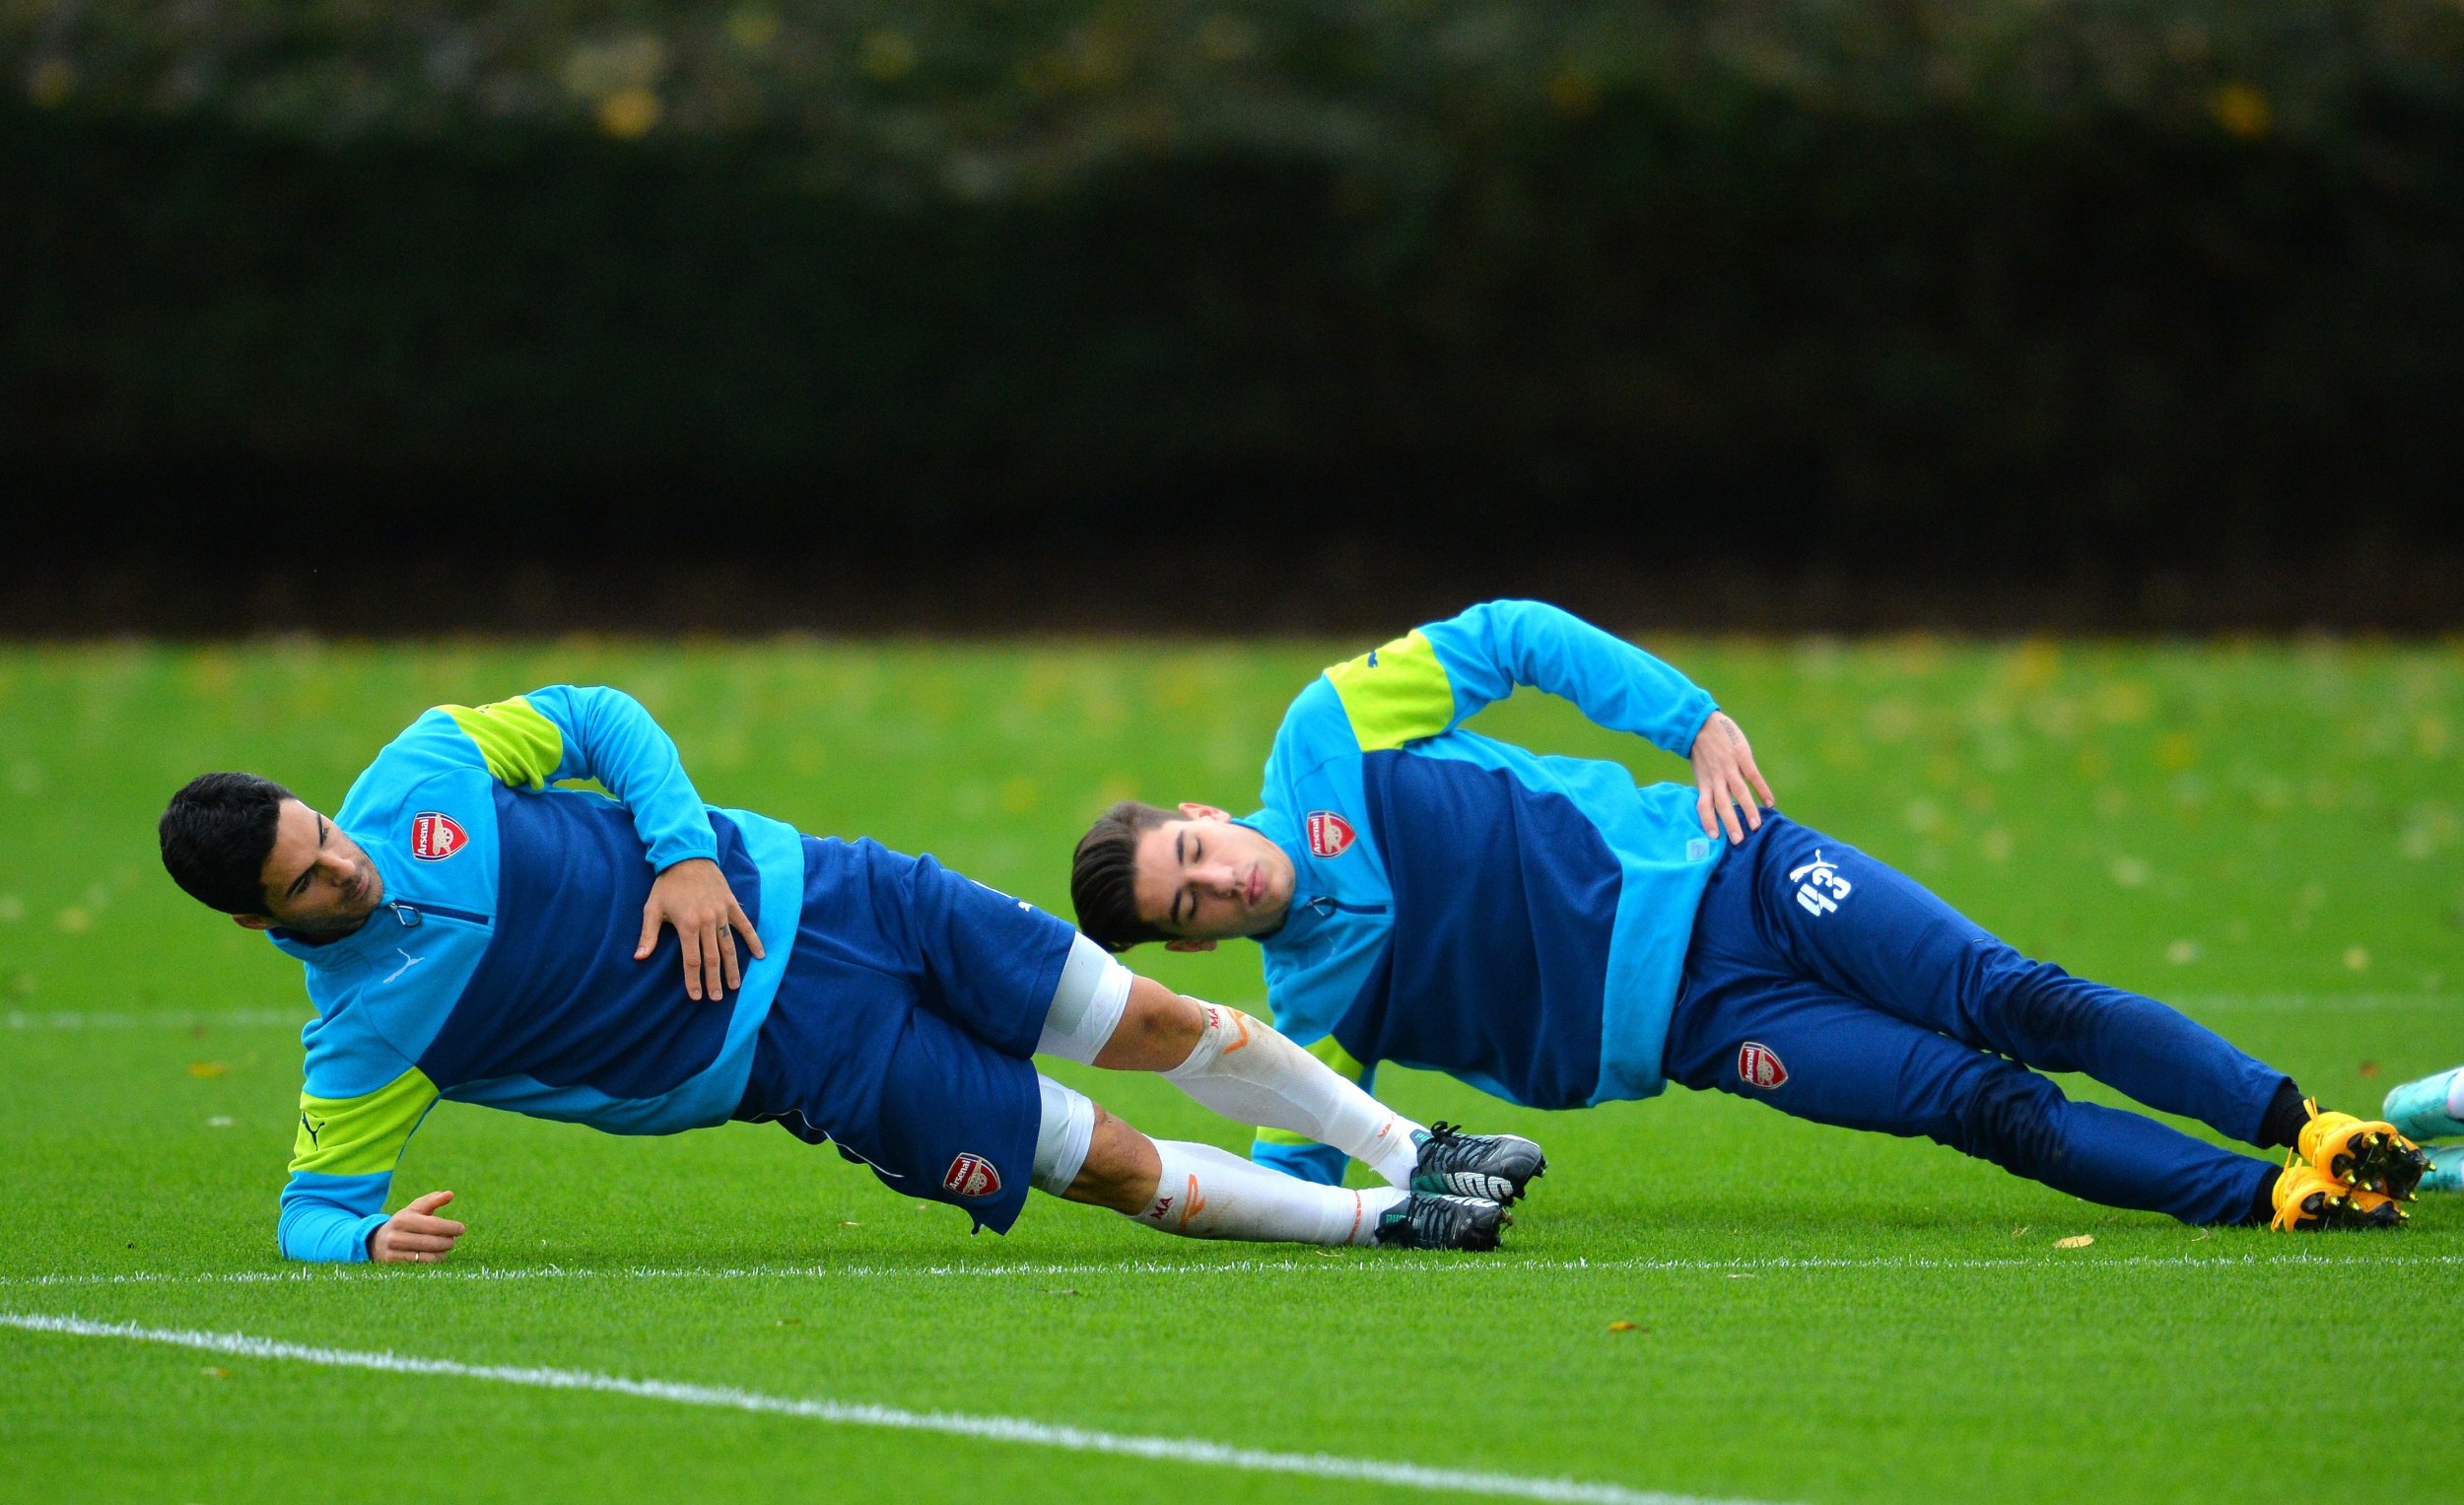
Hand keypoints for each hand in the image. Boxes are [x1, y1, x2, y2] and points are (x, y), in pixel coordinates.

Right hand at [369, 1189, 464, 1263]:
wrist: (376, 1241)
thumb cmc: (404, 1223)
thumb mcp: (415, 1209)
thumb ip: (433, 1201)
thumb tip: (450, 1194)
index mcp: (403, 1219)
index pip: (433, 1225)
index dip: (450, 1228)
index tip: (462, 1229)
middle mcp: (396, 1236)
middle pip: (432, 1242)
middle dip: (448, 1241)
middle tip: (453, 1239)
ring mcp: (393, 1252)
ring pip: (429, 1256)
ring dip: (443, 1252)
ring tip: (446, 1246)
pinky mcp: (394, 1265)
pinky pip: (422, 1265)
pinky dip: (434, 1260)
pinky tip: (437, 1255)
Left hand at [637, 856, 764, 1001]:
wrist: (688, 856)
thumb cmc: (667, 884)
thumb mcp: (652, 908)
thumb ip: (648, 935)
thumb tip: (639, 957)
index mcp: (687, 925)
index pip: (692, 960)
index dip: (694, 980)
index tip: (696, 996)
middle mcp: (707, 922)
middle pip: (712, 957)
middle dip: (714, 980)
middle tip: (717, 997)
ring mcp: (721, 914)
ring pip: (729, 946)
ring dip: (733, 967)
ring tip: (735, 985)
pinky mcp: (731, 906)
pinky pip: (745, 926)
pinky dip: (753, 940)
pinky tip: (760, 955)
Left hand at [1689, 710, 1775, 844]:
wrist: (1702, 723)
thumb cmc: (1702, 749)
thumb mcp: (1700, 770)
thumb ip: (1708, 786)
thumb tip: (1718, 805)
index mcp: (1704, 781)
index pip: (1703, 805)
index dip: (1708, 821)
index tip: (1714, 837)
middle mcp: (1715, 777)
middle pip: (1722, 804)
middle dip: (1730, 823)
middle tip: (1738, 841)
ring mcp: (1729, 767)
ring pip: (1738, 792)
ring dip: (1748, 810)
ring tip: (1756, 826)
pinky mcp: (1742, 756)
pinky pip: (1753, 776)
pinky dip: (1762, 790)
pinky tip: (1770, 802)